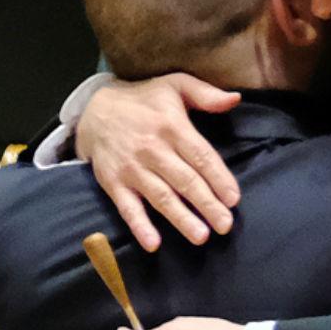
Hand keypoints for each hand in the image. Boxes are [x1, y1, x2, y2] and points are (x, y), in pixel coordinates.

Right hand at [77, 74, 243, 250]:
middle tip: (225, 225)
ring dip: (181, 218)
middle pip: (184, 181)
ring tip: (201, 236)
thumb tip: (235, 99)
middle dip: (206, 204)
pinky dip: (139, 226)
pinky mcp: (114, 183)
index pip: (200, 156)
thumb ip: (206, 94)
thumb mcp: (175, 85)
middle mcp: (152, 149)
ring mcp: (132, 168)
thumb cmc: (145, 100)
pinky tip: (153, 243)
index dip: (218, 178)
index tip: (234, 199)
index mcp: (172, 126)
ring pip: (160, 197)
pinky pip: (127, 208)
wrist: (95, 110)